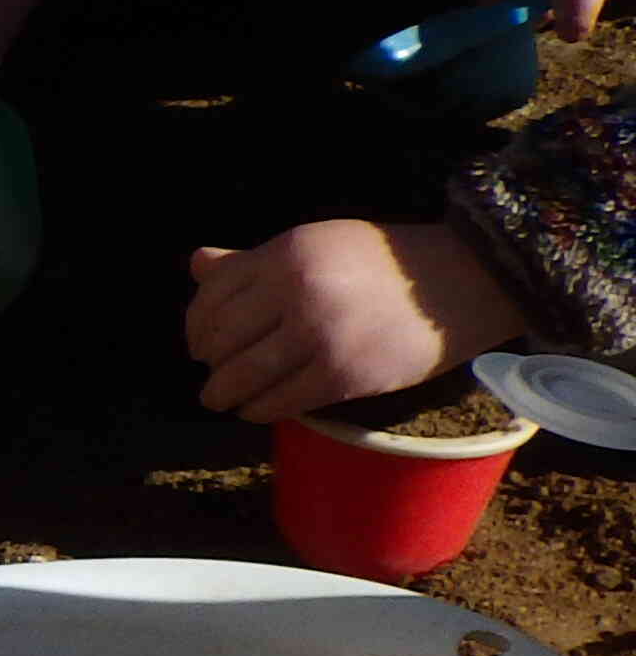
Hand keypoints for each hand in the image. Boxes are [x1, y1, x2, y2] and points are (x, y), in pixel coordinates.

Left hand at [182, 220, 527, 423]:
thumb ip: (253, 261)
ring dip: (222, 393)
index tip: (199, 343)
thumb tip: (196, 265)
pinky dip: (256, 409)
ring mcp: (318, 336)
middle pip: (219, 339)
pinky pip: (278, 402)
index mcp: (284, 255)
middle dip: (209, 362)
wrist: (459, 282)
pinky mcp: (343, 375)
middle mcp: (295, 292)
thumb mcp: (315, 245)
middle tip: (212, 373)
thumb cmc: (381, 263)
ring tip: (220, 398)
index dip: (196, 326)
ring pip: (241, 376)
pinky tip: (254, 409)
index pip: (211, 296)